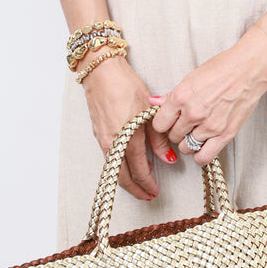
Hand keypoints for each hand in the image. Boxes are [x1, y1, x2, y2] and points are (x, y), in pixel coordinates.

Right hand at [82, 56, 177, 200]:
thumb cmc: (125, 85)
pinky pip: (109, 158)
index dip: (148, 184)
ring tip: (140, 184)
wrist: (101, 71)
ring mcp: (103, 139)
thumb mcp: (148, 109)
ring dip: (126, 180)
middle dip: (136, 190)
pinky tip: (128, 164)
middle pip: (123, 177)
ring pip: (114, 170)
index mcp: (128, 138)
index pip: (139, 170)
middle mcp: (112, 143)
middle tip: (147, 196)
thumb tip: (168, 158)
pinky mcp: (98, 134)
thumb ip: (158, 137)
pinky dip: (119, 167)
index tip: (156, 191)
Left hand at [148, 31, 266, 166]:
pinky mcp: (225, 134)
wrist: (249, 69)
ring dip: (188, 141)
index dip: (163, 122)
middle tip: (185, 123)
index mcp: (181, 96)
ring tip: (196, 130)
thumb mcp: (192, 77)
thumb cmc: (222, 68)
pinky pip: (203, 157)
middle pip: (173, 136)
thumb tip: (155, 102)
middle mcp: (193, 113)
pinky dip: (200, 154)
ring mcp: (209, 125)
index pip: (159, 124)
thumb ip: (172, 94)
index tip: (169, 120)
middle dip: (177, 130)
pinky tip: (203, 143)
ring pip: (186, 147)